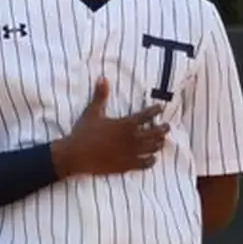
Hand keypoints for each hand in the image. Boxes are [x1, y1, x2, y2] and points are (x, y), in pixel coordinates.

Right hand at [52, 78, 166, 177]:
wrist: (75, 155)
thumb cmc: (84, 133)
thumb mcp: (92, 112)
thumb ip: (101, 96)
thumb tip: (103, 78)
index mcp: (126, 124)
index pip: (147, 115)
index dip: (155, 110)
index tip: (160, 108)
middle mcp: (133, 138)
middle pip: (155, 132)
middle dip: (163, 129)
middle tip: (166, 126)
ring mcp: (132, 153)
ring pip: (153, 147)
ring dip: (159, 143)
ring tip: (161, 141)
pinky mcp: (128, 165)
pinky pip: (145, 163)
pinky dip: (151, 160)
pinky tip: (152, 158)